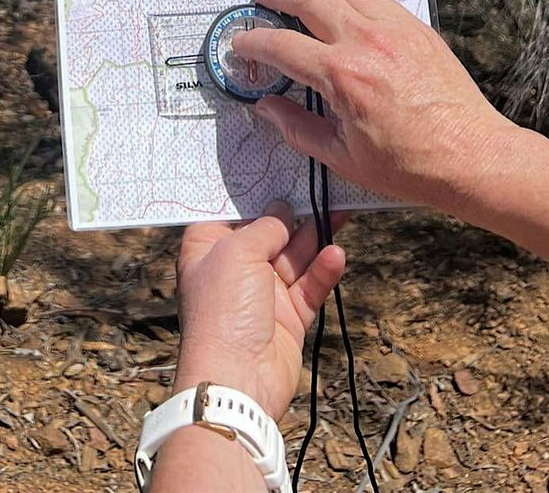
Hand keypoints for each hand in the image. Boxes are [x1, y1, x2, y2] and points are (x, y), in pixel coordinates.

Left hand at [172, 203, 345, 420]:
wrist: (237, 381)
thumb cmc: (224, 310)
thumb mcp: (238, 251)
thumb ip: (265, 226)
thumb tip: (282, 210)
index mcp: (208, 248)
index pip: (230, 210)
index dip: (252, 191)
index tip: (276, 166)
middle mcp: (234, 267)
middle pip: (268, 230)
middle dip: (293, 210)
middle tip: (319, 183)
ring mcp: (262, 293)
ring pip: (294, 255)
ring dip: (315, 235)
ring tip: (340, 208)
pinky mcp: (288, 317)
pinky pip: (309, 286)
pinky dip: (322, 270)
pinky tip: (336, 254)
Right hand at [244, 0, 512, 212]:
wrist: (472, 156)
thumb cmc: (410, 166)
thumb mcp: (344, 159)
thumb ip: (298, 128)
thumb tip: (266, 106)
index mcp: (342, 76)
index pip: (282, 45)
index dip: (254, 42)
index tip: (241, 43)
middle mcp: (365, 41)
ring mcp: (394, 28)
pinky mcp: (416, 28)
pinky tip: (343, 8)